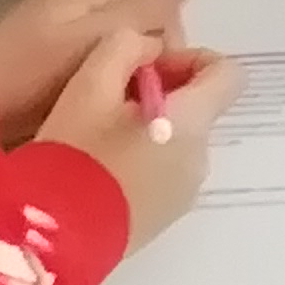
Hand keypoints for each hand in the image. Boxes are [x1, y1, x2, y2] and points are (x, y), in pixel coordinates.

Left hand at [0, 0, 191, 139]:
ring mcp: (60, 21)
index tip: (164, 83)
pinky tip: (97, 104)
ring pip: (120, 45)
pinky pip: (94, 60)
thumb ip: (146, 8)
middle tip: (141, 100)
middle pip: (140, 23)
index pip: (160, 4)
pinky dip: (102, 79)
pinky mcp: (46, 51)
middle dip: (149, 58)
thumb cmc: (33, 70)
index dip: (171, 43)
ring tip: (120, 106)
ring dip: (126, 72)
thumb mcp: (98, 35)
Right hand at [35, 24, 237, 250]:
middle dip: (160, 94)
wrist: (55, 236)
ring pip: (178, 143)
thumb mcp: (89, 83)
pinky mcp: (164, 219)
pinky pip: (164, 174)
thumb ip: (126, 47)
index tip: (148, 68)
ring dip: (148, 129)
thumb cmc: (75, 153)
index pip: (228, 74)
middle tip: (107, 101)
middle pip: (198, 110)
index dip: (192, 59)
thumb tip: (151, 49)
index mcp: (193, 122)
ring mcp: (185, 193)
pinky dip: (142, 162)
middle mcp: (201, 158)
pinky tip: (98, 170)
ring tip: (95, 138)